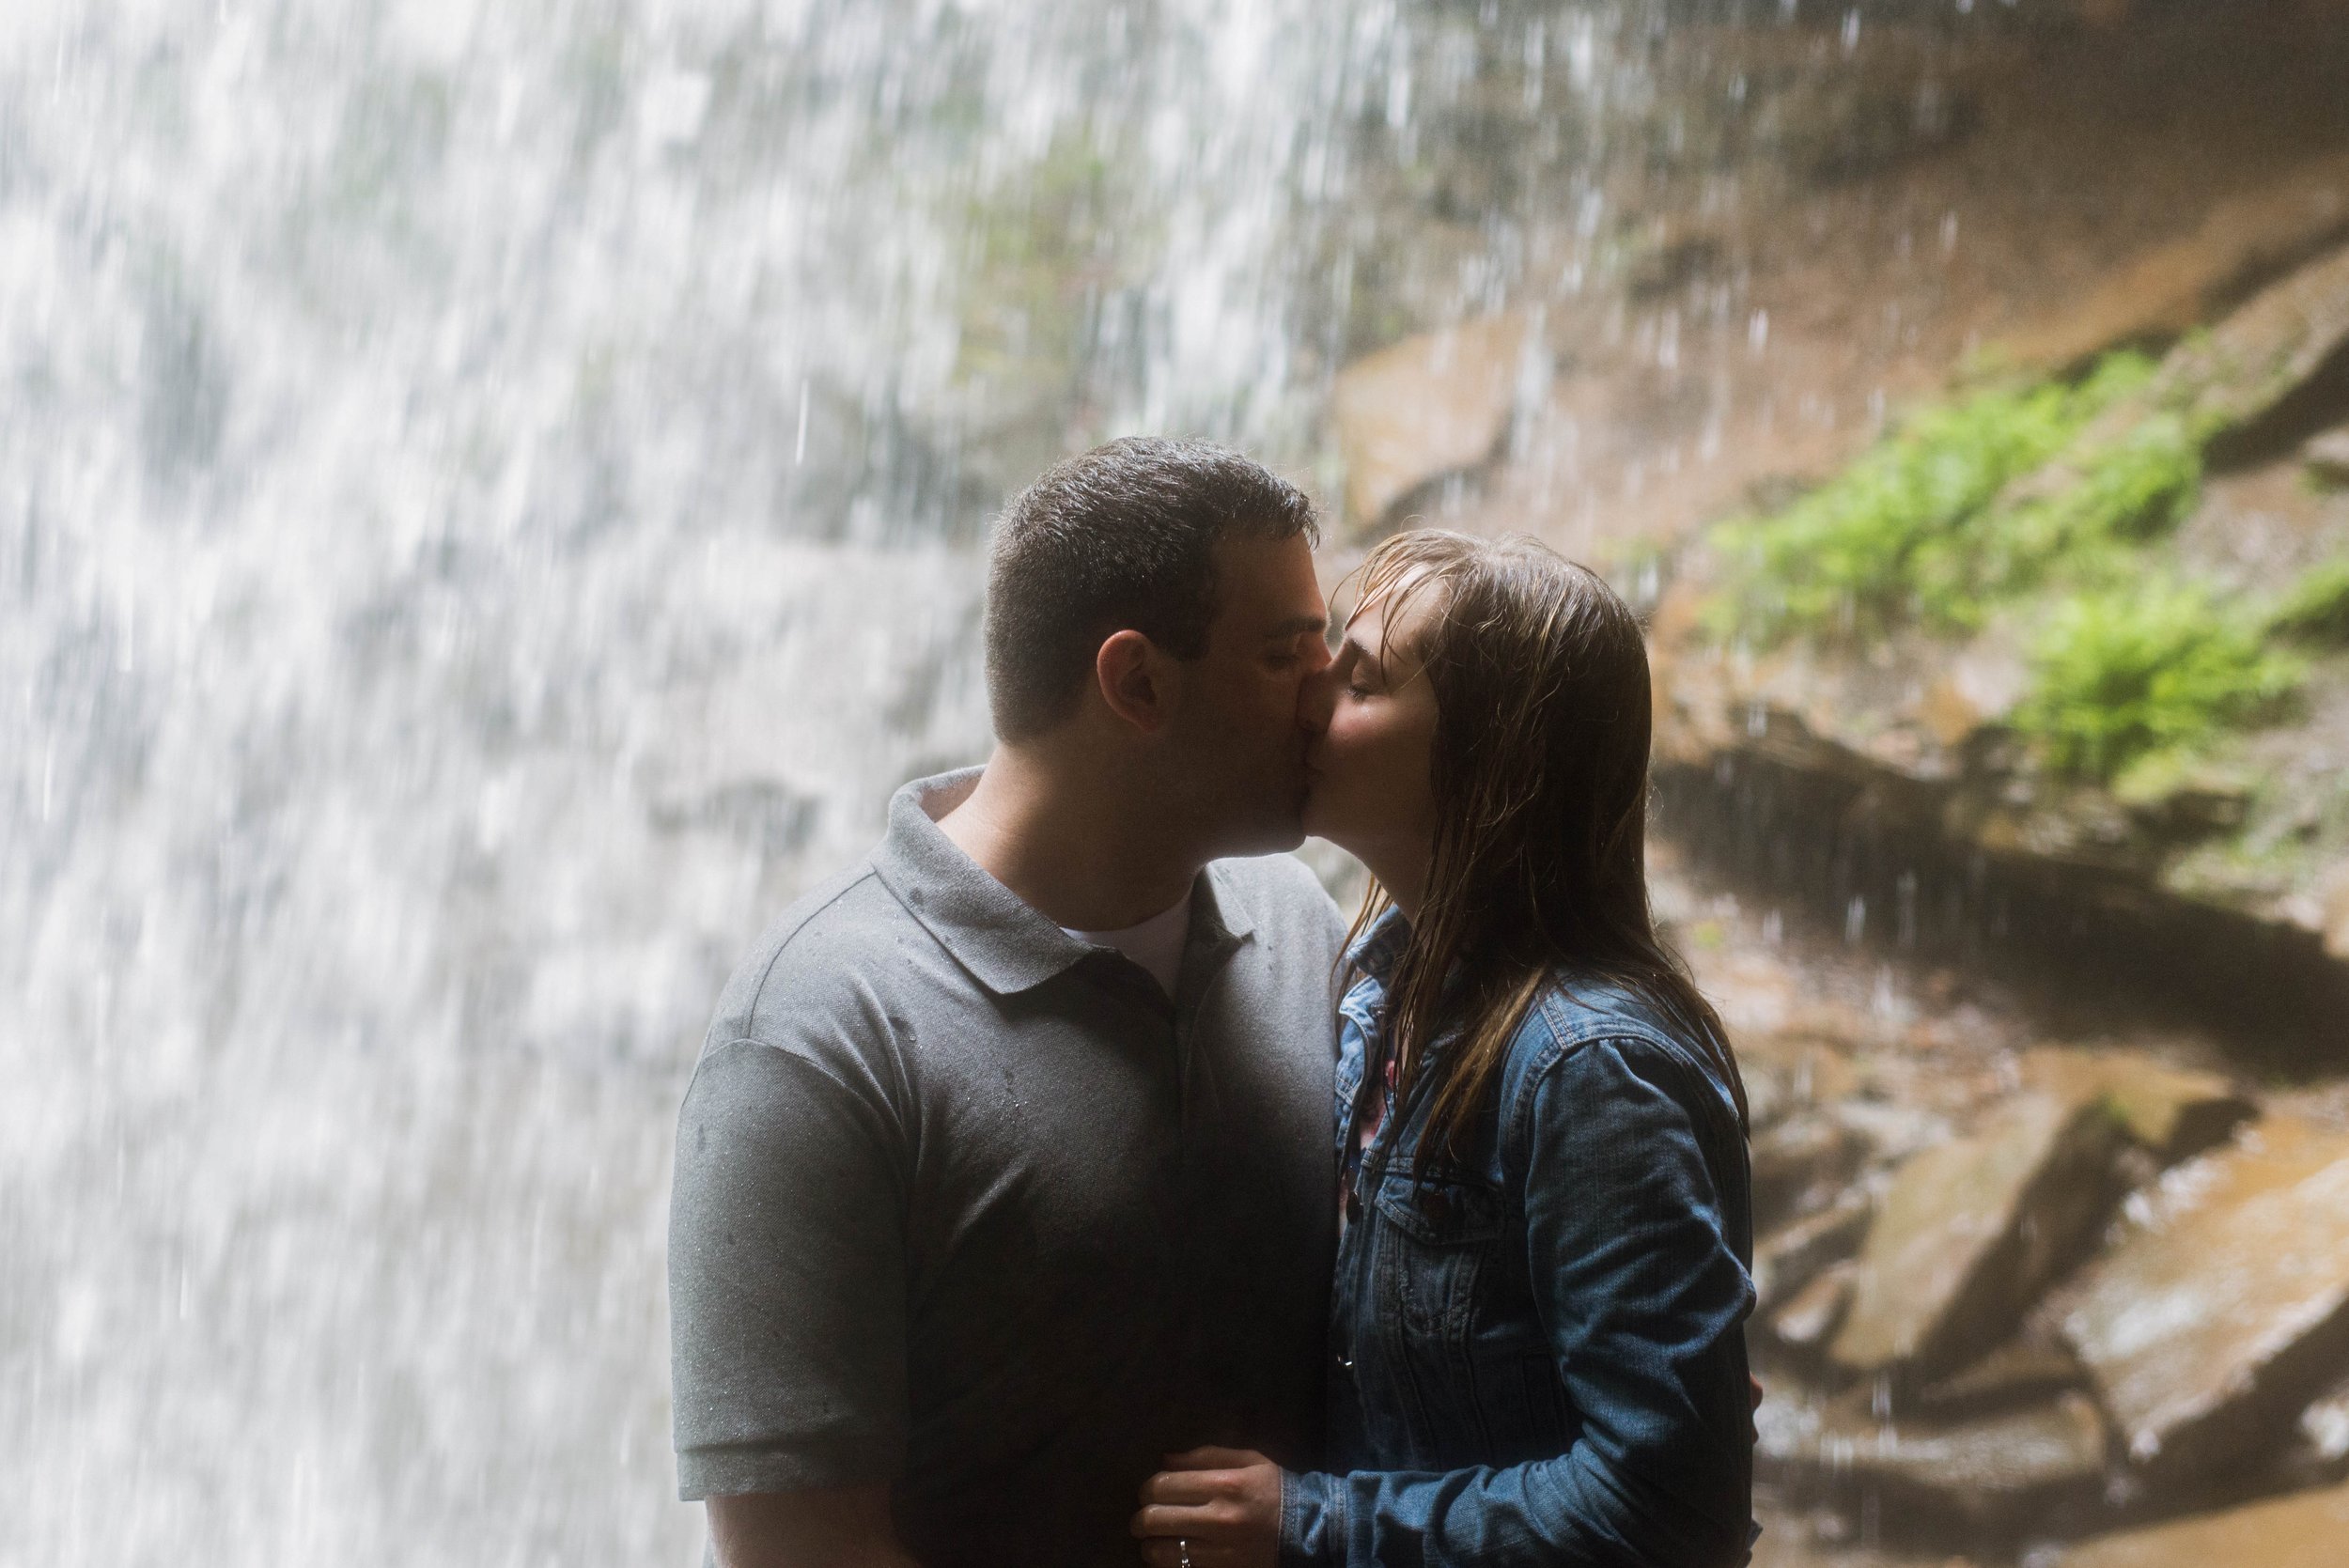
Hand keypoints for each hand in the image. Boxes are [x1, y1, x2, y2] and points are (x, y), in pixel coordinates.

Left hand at [1130, 1447, 1280, 1567]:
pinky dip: (1166, 1564)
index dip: (1147, 1488)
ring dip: (1149, 1545)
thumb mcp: (1248, 1460)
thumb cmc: (1273, 1490)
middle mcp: (1218, 1518)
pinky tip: (1170, 1556)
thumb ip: (1205, 1456)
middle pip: (1155, 1519)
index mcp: (1223, 1484)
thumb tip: (1164, 1459)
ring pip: (1160, 1551)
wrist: (1307, 1532)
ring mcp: (1218, 1551)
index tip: (1148, 1492)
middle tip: (1143, 1518)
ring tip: (1152, 1540)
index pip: (1163, 1486)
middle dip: (1140, 1519)